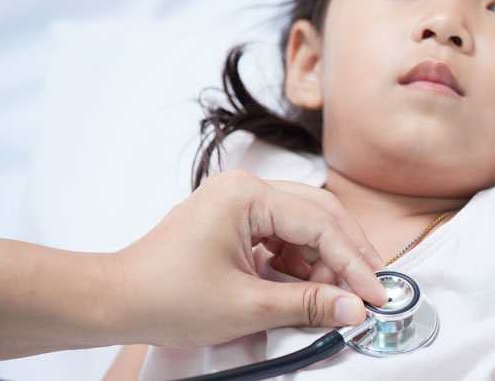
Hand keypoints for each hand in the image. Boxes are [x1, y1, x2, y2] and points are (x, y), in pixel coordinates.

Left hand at [112, 169, 387, 347]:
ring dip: (323, 260)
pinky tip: (303, 287)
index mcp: (246, 195)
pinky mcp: (235, 219)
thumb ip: (309, 304)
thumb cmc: (166, 296)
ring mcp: (239, 201)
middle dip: (346, 256)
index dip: (354, 263)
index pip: (321, 225)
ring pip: (304, 224)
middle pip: (319, 214)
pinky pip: (283, 234)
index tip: (377, 295)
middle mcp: (245, 187)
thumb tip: (354, 308)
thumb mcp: (248, 307)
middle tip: (368, 292)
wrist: (117, 300)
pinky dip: (299, 262)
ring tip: (331, 297)